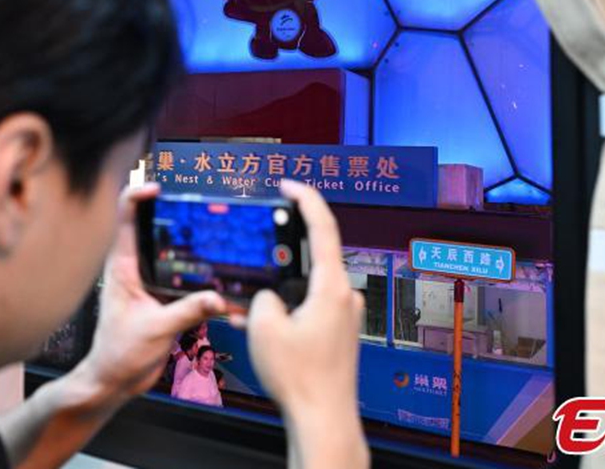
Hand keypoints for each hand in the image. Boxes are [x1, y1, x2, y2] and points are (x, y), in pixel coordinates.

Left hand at [78, 183, 225, 405]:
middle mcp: (134, 269)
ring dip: (190, 242)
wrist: (114, 381)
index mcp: (122, 267)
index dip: (138, 195)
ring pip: (171, 251)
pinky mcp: (163, 298)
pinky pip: (183, 277)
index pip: (124, 218)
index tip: (158, 189)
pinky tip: (219, 274)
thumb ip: (188, 311)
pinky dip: (199, 272)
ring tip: (214, 232)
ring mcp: (149, 282)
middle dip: (173, 212)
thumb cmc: (118, 354)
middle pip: (153, 227)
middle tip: (197, 205)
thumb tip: (218, 298)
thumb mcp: (156, 329)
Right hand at [246, 180, 367, 467]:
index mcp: (332, 286)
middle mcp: (346, 296)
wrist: (323, 418)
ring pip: (311, 286)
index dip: (305, 199)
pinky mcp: (342, 332)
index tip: (289, 185)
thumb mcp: (263, 327)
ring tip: (258, 308)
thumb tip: (268, 295)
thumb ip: (262, 297)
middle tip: (260, 248)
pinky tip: (271, 328)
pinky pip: (314, 307)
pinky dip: (292, 308)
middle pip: (315, 255)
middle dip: (285, 252)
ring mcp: (347, 315)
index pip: (323, 226)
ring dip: (285, 288)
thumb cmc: (302, 378)